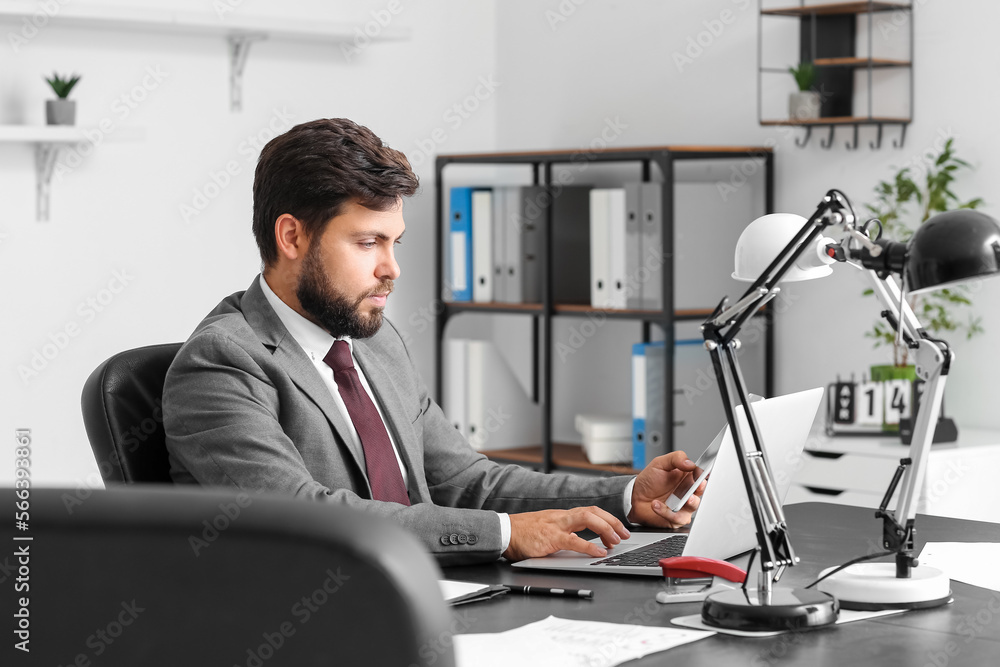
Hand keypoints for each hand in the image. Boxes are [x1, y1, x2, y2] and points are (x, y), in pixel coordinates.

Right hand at [503, 506, 630, 561]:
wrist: (504, 532)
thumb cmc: (524, 533)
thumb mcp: (548, 529)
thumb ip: (565, 533)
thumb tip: (584, 542)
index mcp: (562, 516)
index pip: (590, 511)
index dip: (607, 518)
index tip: (619, 529)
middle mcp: (562, 517)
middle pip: (593, 511)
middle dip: (612, 521)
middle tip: (625, 534)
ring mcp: (556, 526)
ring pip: (586, 519)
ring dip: (605, 529)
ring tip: (616, 541)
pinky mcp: (550, 538)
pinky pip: (573, 540)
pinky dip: (589, 546)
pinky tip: (599, 552)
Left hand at [628, 451, 705, 528]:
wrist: (634, 497)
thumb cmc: (648, 481)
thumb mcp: (659, 463)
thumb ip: (675, 458)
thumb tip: (690, 463)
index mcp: (685, 477)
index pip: (700, 475)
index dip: (702, 474)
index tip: (699, 473)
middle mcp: (686, 491)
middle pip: (700, 490)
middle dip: (699, 489)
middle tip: (695, 487)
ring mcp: (683, 505)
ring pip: (694, 505)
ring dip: (688, 502)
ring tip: (676, 499)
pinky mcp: (676, 518)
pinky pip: (678, 517)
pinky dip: (666, 512)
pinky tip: (656, 505)